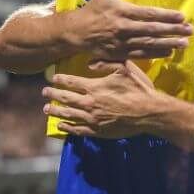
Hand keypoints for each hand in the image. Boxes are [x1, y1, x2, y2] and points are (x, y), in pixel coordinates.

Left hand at [43, 61, 161, 137]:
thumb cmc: (139, 88)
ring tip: (46, 109)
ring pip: (69, 115)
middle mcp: (90, 103)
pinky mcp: (98, 131)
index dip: (60, 79)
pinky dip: (68, 127)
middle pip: (66, 98)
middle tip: (44, 92)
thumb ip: (106, 62)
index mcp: (95, 87)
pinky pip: (78, 130)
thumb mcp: (125, 68)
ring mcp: (93, 119)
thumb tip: (89, 63)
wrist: (149, 112)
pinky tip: (61, 125)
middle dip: (53, 94)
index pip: (72, 82)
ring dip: (56, 111)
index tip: (53, 78)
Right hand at [72, 0, 193, 60]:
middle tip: (190, 30)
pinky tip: (169, 52)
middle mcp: (124, 28)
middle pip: (153, 30)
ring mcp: (123, 43)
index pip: (149, 14)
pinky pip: (141, 54)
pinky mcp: (121, 54)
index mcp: (123, 11)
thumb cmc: (95, 8)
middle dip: (173, 31)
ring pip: (149, 44)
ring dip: (168, 44)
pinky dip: (156, 54)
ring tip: (184, 43)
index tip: (182, 16)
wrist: (78, 32)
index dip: (166, 16)